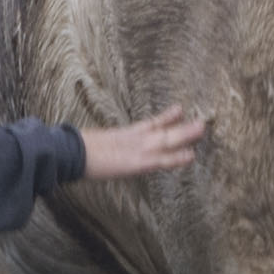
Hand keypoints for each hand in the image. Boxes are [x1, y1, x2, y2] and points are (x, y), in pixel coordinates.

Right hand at [78, 107, 208, 180]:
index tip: (178, 111)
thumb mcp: (88, 145)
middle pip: (162, 129)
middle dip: (181, 125)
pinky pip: (161, 160)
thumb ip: (97, 144)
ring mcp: (136, 149)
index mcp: (122, 134)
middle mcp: (133, 139)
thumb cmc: (74, 151)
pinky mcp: (137, 161)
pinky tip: (190, 156)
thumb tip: (90, 144)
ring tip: (203, 128)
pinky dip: (176, 158)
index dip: (165, 118)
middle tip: (201, 120)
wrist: (70, 153)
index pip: (149, 124)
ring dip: (186, 134)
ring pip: (167, 140)